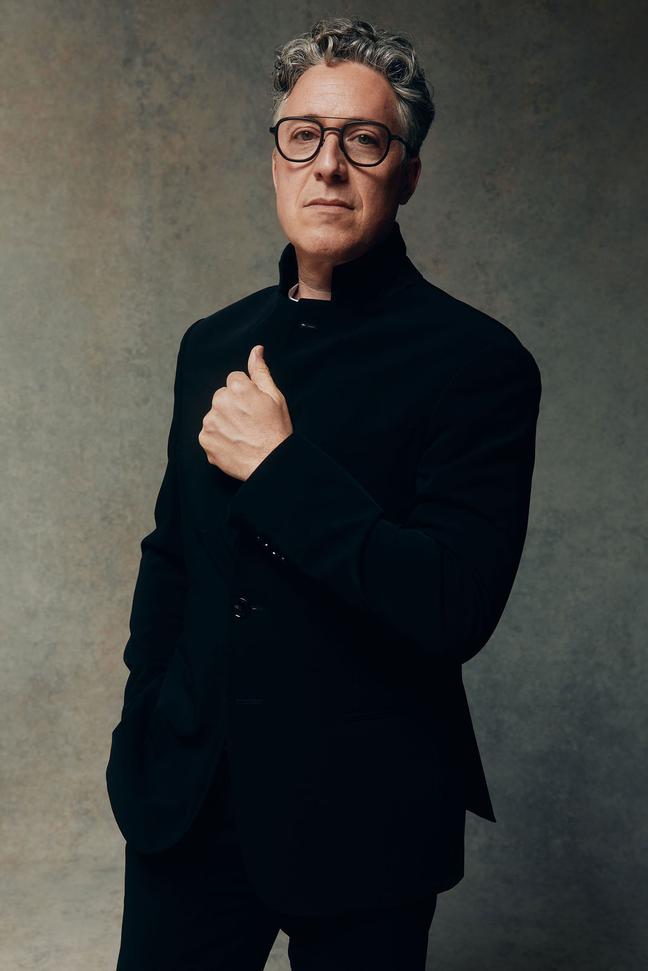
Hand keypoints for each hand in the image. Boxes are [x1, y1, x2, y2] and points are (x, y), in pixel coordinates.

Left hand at [198, 344, 292, 480]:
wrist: (270, 464)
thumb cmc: (276, 430)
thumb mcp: (275, 397)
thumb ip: (260, 372)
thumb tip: (256, 350)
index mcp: (237, 388)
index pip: (234, 380)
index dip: (246, 393)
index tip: (254, 407)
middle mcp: (220, 402)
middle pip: (222, 397)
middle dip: (232, 406)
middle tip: (249, 423)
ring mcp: (210, 422)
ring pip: (215, 415)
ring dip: (225, 423)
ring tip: (242, 436)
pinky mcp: (205, 440)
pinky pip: (209, 434)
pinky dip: (219, 439)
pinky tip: (234, 445)